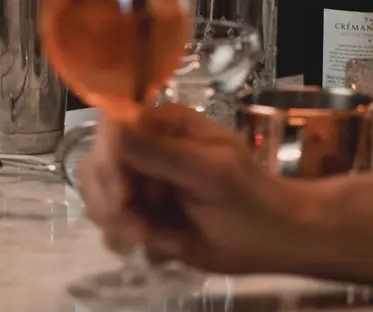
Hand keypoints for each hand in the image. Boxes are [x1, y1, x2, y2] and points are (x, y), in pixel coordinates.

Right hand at [77, 104, 301, 274]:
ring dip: (122, 227)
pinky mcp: (142, 213)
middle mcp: (146, 146)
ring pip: (98, 198)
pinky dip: (130, 242)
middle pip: (96, 165)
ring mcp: (142, 181)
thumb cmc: (251, 200)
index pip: (111, 127)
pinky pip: (112, 226)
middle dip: (112, 203)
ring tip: (160, 241)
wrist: (276, 239)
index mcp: (164, 123)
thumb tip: (112, 127)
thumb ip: (161, 152)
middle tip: (142, 232)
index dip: (107, 162)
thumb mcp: (210, 172)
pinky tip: (163, 248)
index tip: (123, 198)